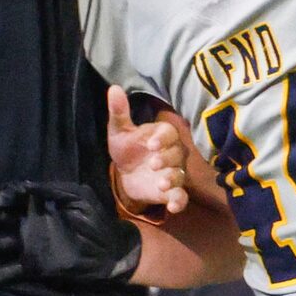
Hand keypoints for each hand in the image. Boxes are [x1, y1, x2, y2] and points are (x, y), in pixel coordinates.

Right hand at [0, 181, 141, 289]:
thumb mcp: (77, 195)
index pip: (13, 197)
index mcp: (38, 206)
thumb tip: (24, 186)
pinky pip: (12, 270)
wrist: (111, 250)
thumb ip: (51, 189)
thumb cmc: (96, 219)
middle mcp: (29, 225)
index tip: (0, 199)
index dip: (4, 195)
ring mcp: (30, 246)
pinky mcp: (35, 266)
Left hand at [108, 88, 188, 215]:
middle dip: (167, 159)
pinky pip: (182, 197)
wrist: (125, 175)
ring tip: (161, 184)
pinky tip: (172, 207)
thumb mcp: (119, 132)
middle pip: (177, 154)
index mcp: (161, 136)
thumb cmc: (126, 149)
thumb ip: (119, 112)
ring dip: (173, 179)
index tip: (151, 144)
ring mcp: (174, 173)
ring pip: (181, 175)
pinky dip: (179, 202)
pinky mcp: (172, 192)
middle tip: (153, 163)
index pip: (169, 133)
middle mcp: (173, 153)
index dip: (162, 138)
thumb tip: (114, 88)